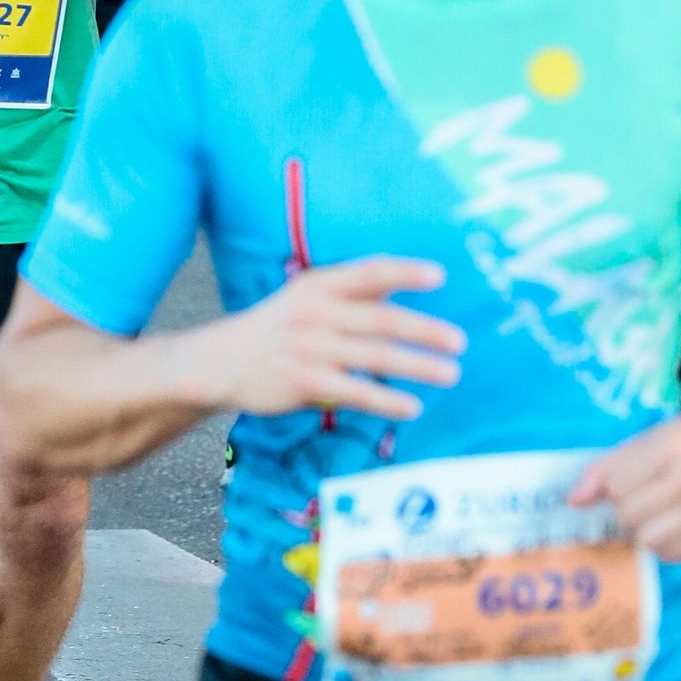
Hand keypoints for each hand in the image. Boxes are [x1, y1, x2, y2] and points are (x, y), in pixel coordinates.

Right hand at [191, 258, 464, 421]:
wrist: (220, 361)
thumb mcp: (306, 299)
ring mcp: (310, 347)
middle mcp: (315, 312)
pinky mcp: (304, 381)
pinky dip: (387, 401)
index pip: (369, 273)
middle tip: (460, 342)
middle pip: (381, 319)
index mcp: (318, 285)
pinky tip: (412, 407)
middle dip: (425, 330)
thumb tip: (402, 285)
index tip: (440, 277)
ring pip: (375, 357)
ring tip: (450, 374)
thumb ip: (351, 294)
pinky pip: (356, 391)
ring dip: (418, 366)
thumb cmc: (276, 328)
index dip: (405, 272)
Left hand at [570, 412, 680, 560]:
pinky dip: (663, 547)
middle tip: (637, 503)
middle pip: (630, 517)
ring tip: (651, 518)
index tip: (624, 484)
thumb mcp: (644, 442)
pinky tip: (668, 529)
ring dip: (642, 533)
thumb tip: (573, 502)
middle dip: (625, 514)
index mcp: (669, 450)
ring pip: (651, 540)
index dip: (612, 491)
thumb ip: (605, 469)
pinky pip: (675, 554)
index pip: (617, 489)